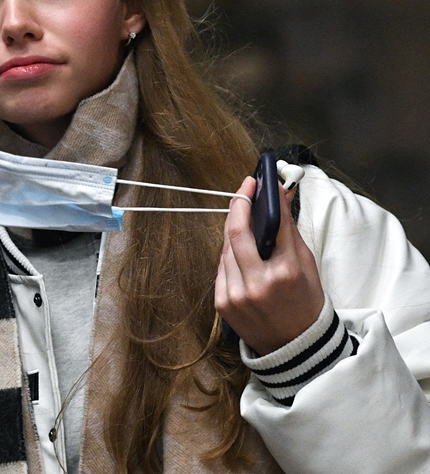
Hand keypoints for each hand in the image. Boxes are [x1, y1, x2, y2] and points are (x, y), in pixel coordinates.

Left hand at [215, 175, 323, 354]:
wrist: (296, 347)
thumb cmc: (306, 303)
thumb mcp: (307, 265)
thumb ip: (290, 231)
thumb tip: (279, 196)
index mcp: (287, 273)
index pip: (272, 224)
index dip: (262, 198)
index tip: (258, 181)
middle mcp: (258, 284)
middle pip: (237, 232)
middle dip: (238, 205)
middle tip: (245, 190)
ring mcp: (237, 295)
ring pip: (226, 248)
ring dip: (234, 230)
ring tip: (245, 219)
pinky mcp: (222, 303)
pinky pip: (222, 267)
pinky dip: (230, 255)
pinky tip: (239, 249)